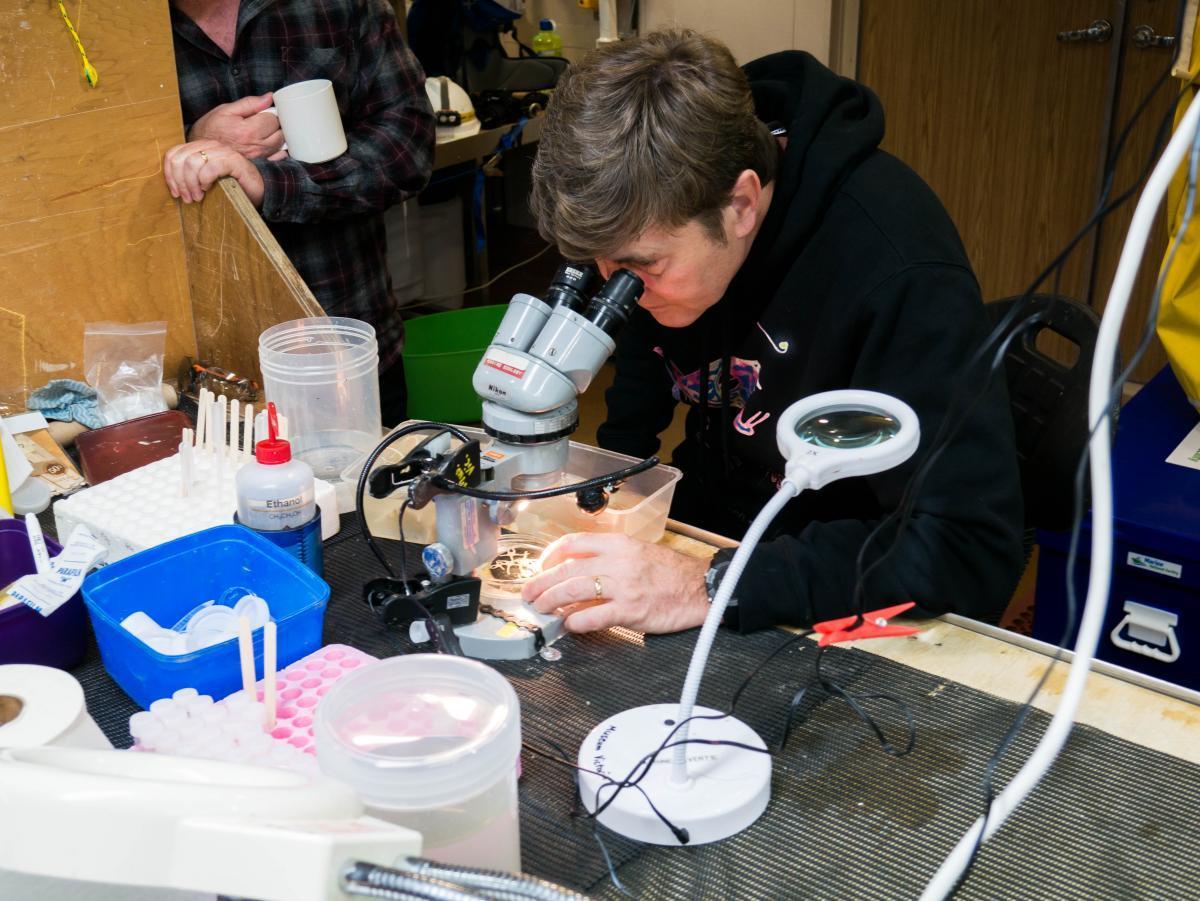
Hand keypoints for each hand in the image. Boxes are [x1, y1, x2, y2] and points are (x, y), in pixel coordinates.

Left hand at [162, 139, 264, 206]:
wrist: (259, 190)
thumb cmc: (232, 187)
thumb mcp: (205, 180)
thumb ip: (190, 176)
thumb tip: (172, 184)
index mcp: (200, 148)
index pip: (173, 155)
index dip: (169, 175)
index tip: (175, 193)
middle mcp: (209, 146)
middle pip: (180, 160)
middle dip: (180, 182)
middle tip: (188, 198)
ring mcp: (222, 151)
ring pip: (192, 163)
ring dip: (192, 184)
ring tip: (198, 197)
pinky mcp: (233, 160)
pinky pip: (210, 167)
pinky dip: (205, 180)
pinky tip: (208, 189)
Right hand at [187, 94, 284, 158]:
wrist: (203, 152)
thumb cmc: (212, 130)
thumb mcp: (226, 110)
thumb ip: (250, 103)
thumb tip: (269, 97)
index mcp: (248, 130)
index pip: (273, 119)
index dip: (270, 113)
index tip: (263, 112)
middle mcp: (256, 146)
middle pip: (280, 132)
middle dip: (275, 124)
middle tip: (264, 121)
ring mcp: (260, 158)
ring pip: (282, 144)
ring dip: (277, 136)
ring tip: (264, 131)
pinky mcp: (261, 166)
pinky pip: (279, 157)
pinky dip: (279, 149)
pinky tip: (268, 143)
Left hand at [522, 533, 711, 634]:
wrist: (700, 589)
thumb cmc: (671, 573)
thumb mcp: (638, 553)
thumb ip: (609, 559)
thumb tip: (577, 571)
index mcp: (618, 544)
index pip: (572, 544)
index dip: (550, 556)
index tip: (541, 567)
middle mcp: (618, 562)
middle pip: (566, 569)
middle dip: (541, 583)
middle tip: (529, 594)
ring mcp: (623, 587)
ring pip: (573, 591)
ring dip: (551, 601)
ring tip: (541, 609)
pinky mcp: (630, 611)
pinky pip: (593, 617)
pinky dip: (576, 622)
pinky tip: (568, 625)